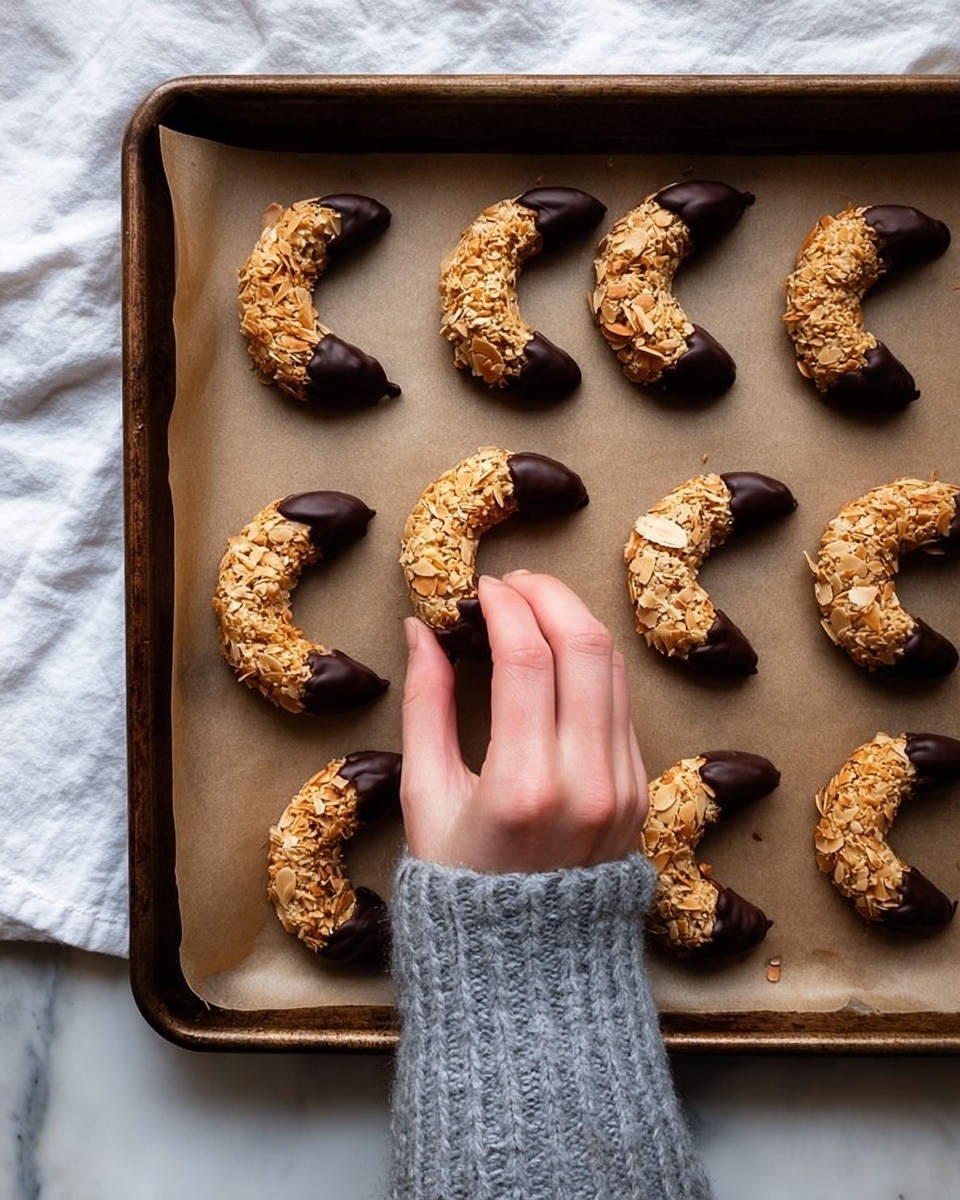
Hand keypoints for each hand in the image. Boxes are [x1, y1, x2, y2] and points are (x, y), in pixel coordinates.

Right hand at [399, 571, 647, 872]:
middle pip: (585, 645)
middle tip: (511, 585)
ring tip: (533, 608)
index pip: (527, 657)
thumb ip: (425, 705)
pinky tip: (557, 655)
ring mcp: (624, 787)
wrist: (528, 964)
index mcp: (524, 786)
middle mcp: (587, 782)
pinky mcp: (640, 790)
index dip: (503, 605)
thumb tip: (422, 629)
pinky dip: (590, 663)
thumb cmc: (459, 884)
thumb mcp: (424, 796)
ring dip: (574, 620)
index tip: (480, 588)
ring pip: (614, 666)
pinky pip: (621, 702)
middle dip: (548, 595)